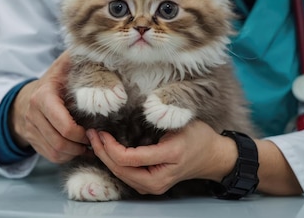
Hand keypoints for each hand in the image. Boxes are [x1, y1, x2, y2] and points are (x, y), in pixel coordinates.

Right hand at [11, 51, 88, 162]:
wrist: (23, 99)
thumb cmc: (52, 81)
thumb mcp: (62, 66)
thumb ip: (76, 58)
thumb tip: (95, 49)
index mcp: (43, 97)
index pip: (64, 124)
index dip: (81, 132)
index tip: (94, 128)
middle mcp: (33, 115)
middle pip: (60, 142)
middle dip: (81, 144)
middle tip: (95, 139)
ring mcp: (31, 130)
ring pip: (56, 152)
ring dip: (75, 152)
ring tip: (89, 145)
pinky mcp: (33, 142)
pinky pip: (51, 156)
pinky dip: (67, 156)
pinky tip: (78, 148)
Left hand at [86, 121, 237, 194]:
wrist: (212, 157)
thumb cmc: (198, 137)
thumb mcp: (179, 123)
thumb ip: (157, 119)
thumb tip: (129, 115)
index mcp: (167, 159)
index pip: (128, 159)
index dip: (110, 146)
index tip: (101, 130)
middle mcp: (158, 180)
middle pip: (120, 170)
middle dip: (102, 152)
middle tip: (91, 134)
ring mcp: (154, 186)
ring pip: (121, 175)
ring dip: (105, 158)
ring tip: (95, 140)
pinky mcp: (150, 185)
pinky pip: (127, 176)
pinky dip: (113, 163)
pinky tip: (106, 150)